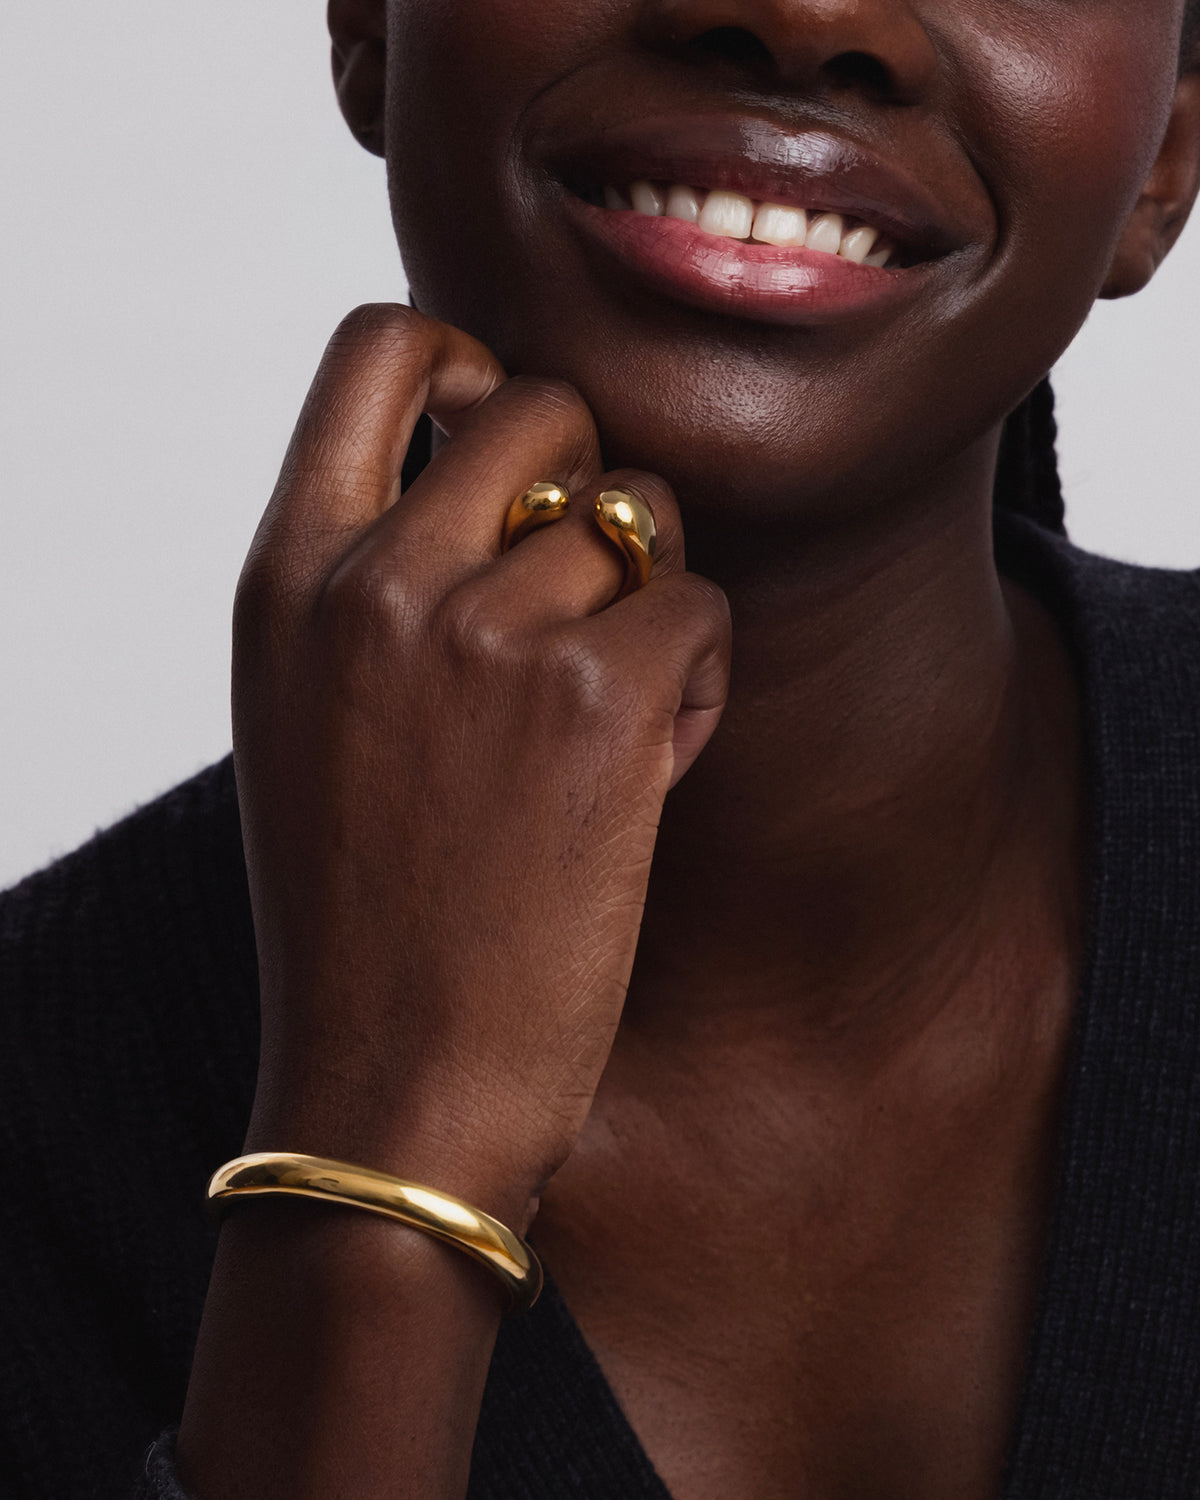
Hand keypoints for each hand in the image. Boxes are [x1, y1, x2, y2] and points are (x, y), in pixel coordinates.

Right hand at [232, 304, 730, 1219]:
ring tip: (616, 709)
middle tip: (586, 597)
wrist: (391, 1086)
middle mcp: (376, 579)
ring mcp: (483, 634)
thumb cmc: (363, 911)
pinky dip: (699, 676)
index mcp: (288, 576)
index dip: (466, 358)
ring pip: (641, 515)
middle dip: (589, 483)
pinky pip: (700, 608)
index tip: (507, 439)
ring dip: (652, 599)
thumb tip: (503, 470)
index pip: (379, 345)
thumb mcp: (313, 714)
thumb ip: (375, 580)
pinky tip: (655, 760)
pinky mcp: (594, 700)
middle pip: (545, 404)